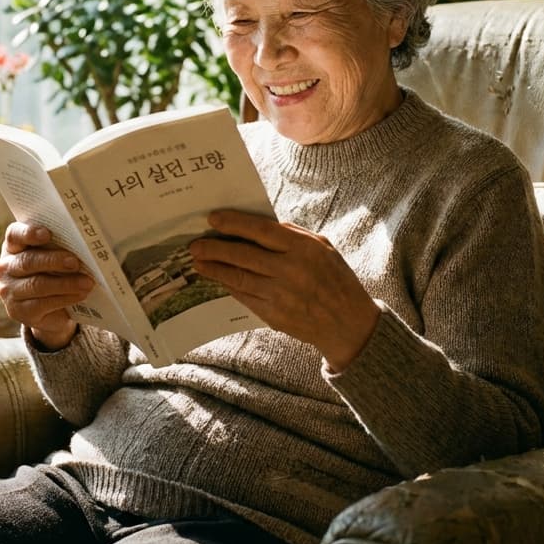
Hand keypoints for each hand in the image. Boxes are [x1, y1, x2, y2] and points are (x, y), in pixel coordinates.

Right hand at [0, 222, 94, 350]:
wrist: (51, 309)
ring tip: (87, 282)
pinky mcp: (17, 311)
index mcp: (14, 246)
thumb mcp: (55, 255)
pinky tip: (80, 295)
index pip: (14, 235)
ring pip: (37, 284)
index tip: (47, 234)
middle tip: (75, 262)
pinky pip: (42, 304)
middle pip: (27, 261)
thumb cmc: (55, 272)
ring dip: (65, 283)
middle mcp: (6, 267)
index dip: (29, 233)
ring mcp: (9, 290)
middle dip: (53, 261)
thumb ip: (60, 247)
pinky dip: (65, 298)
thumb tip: (83, 246)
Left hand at [190, 210, 379, 371]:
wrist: (348, 324)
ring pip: (238, 278)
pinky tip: (218, 278)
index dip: (234, 223)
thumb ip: (292, 234)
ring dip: (214, 268)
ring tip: (198, 261)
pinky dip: (229, 286)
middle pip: (243, 255)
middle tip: (195, 244)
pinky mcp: (274, 316)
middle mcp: (291, 271)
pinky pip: (244, 297)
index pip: (261, 231)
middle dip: (215, 248)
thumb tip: (257, 224)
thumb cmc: (335, 278)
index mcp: (304, 249)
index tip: (213, 219)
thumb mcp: (322, 247)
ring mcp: (281, 295)